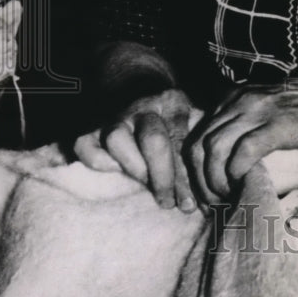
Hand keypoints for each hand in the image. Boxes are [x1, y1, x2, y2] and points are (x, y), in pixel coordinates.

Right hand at [74, 88, 197, 210]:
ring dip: (134, 169)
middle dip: (163, 178)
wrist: (141, 91)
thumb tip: (212, 198)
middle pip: (153, 140)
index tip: (189, 206)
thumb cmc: (175, 123)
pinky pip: (85, 145)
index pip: (181, 139)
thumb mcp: (195, 123)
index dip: (185, 177)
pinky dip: (96, 162)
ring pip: (117, 138)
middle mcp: (145, 105)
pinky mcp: (92, 128)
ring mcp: (116, 115)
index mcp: (174, 101)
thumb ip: (200, 151)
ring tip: (146, 189)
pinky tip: (114, 175)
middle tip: (168, 203)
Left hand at [185, 75, 297, 203]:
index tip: (203, 196)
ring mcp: (259, 111)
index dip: (193, 172)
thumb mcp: (265, 112)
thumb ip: (241, 127)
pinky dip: (236, 172)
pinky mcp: (279, 124)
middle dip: (199, 182)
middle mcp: (239, 101)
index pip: (195, 136)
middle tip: (212, 205)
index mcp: (232, 99)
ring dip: (215, 181)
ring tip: (227, 200)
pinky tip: (243, 185)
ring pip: (215, 149)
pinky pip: (244, 151)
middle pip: (199, 145)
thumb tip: (221, 167)